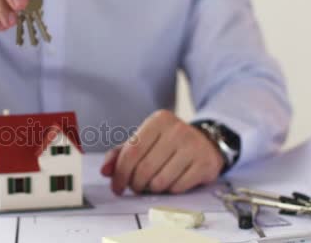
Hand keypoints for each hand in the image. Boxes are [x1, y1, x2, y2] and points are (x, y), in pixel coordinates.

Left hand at [100, 110, 223, 194]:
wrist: (206, 142)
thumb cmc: (168, 143)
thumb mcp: (144, 140)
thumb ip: (120, 154)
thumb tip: (104, 170)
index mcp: (158, 120)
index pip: (132, 151)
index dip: (120, 173)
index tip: (116, 187)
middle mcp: (177, 130)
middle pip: (144, 168)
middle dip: (135, 184)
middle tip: (135, 187)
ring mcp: (193, 147)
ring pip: (160, 181)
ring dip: (151, 188)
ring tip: (152, 183)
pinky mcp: (205, 164)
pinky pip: (177, 188)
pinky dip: (169, 190)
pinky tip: (170, 181)